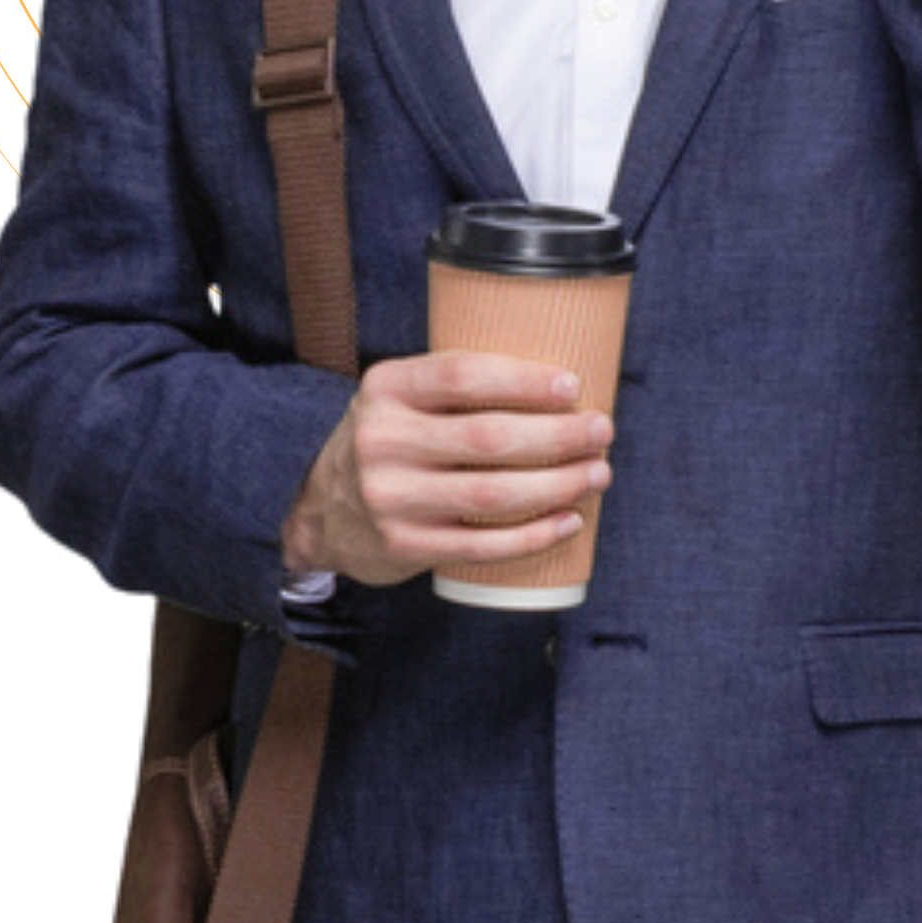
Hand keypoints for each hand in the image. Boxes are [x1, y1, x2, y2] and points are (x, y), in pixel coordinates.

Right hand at [280, 353, 613, 586]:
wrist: (319, 513)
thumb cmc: (386, 441)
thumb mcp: (399, 398)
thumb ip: (454, 385)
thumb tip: (556, 384)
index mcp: (387, 389)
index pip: (464, 375)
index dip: (525, 381)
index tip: (572, 387)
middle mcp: (383, 441)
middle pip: (489, 437)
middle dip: (559, 436)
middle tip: (602, 431)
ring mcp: (392, 499)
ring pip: (494, 494)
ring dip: (558, 484)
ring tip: (597, 473)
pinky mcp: (405, 547)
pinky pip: (484, 545)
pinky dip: (535, 535)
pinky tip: (569, 520)